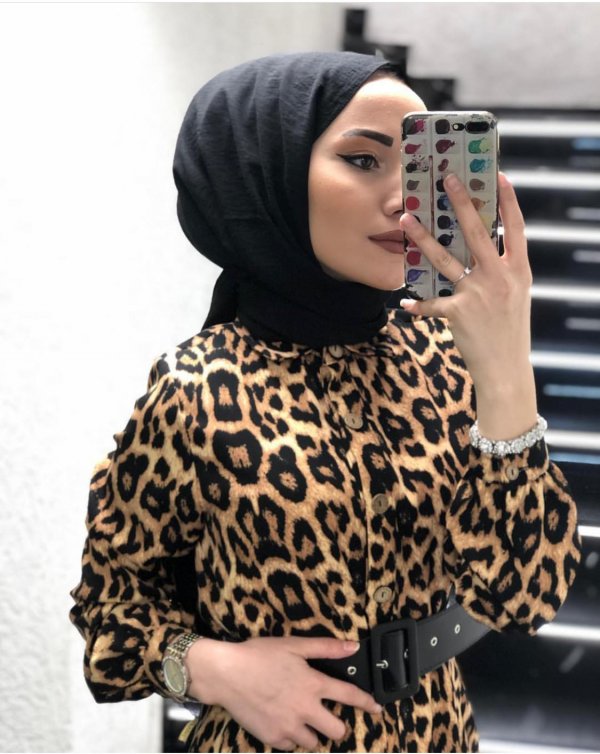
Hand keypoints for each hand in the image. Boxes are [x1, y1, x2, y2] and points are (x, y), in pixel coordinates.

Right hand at [186, 636, 381, 750]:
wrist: (226, 674)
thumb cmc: (260, 654)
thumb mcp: (294, 645)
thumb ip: (326, 647)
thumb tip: (353, 646)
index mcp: (313, 684)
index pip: (349, 696)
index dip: (367, 703)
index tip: (377, 710)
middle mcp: (306, 709)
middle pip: (337, 731)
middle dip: (338, 726)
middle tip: (328, 718)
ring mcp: (289, 727)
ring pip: (315, 743)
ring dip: (314, 734)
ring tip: (303, 721)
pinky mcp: (272, 738)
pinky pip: (292, 746)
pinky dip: (292, 738)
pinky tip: (284, 724)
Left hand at [398, 172, 532, 389]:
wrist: (505, 369)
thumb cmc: (509, 331)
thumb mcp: (516, 297)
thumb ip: (503, 272)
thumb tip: (484, 249)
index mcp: (518, 271)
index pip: (516, 229)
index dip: (509, 201)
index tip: (499, 176)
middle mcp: (499, 277)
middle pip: (477, 233)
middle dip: (462, 203)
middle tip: (447, 179)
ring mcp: (478, 293)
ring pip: (445, 258)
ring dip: (422, 238)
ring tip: (405, 220)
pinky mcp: (458, 312)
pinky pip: (431, 303)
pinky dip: (418, 306)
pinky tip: (404, 305)